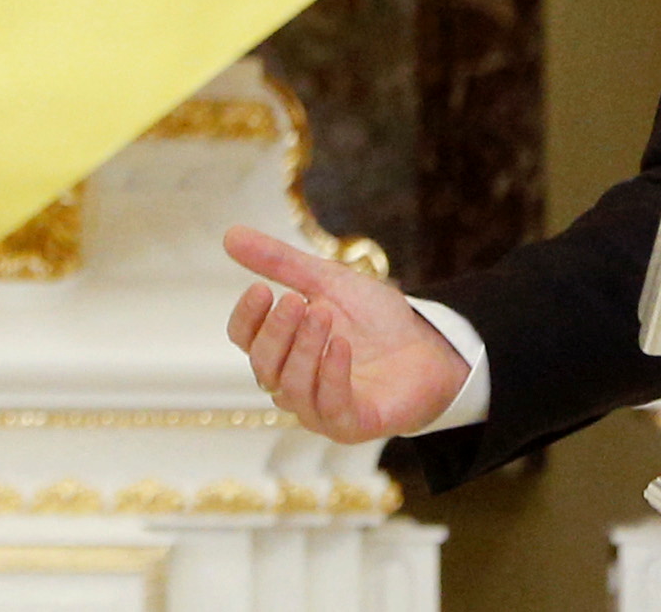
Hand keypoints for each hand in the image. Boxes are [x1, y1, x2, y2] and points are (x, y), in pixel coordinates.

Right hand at [219, 224, 469, 443]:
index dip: (247, 316)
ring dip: (304, 350)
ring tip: (323, 313)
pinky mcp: (352, 425)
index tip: (261, 288)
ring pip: (291, 389)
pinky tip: (341, 344)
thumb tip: (230, 235)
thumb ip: (281, 262)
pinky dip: (331, 374)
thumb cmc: (374, 318)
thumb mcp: (327, 280)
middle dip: (277, 332)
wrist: (430, 344)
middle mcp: (293, 382)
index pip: (244, 339)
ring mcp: (320, 408)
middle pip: (263, 366)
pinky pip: (330, 407)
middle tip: (296, 301)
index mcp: (282, 349)